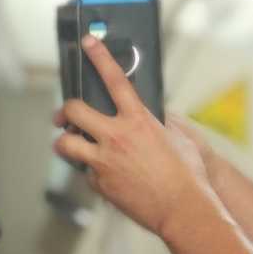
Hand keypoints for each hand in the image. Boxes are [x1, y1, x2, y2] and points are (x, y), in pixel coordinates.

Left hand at [54, 39, 215, 239]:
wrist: (183, 209)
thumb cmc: (188, 174)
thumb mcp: (178, 137)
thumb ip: (158, 121)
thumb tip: (151, 114)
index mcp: (138, 120)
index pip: (114, 80)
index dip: (99, 57)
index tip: (88, 44)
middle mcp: (116, 137)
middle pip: (74, 111)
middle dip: (65, 111)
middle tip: (67, 115)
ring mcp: (104, 161)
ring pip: (65, 145)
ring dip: (65, 143)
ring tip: (71, 144)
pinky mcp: (99, 184)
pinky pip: (85, 172)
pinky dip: (90, 170)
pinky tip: (103, 173)